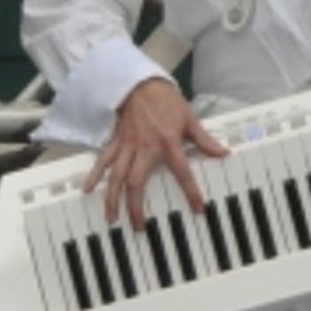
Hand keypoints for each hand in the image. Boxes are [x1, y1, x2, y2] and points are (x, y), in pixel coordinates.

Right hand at [84, 79, 228, 227]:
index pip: (182, 173)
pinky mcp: (116, 143)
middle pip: (137, 183)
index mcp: (167, 143)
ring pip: (117, 177)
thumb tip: (223, 153)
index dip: (191, 192)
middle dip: (136, 206)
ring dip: (112, 199)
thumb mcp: (189, 119)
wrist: (140, 84)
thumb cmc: (165, 100)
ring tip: (111, 219)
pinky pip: (103, 162)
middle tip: (138, 226)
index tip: (197, 208)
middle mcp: (145, 148)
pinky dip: (94, 176)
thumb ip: (205, 140)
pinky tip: (87, 190)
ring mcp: (127, 147)